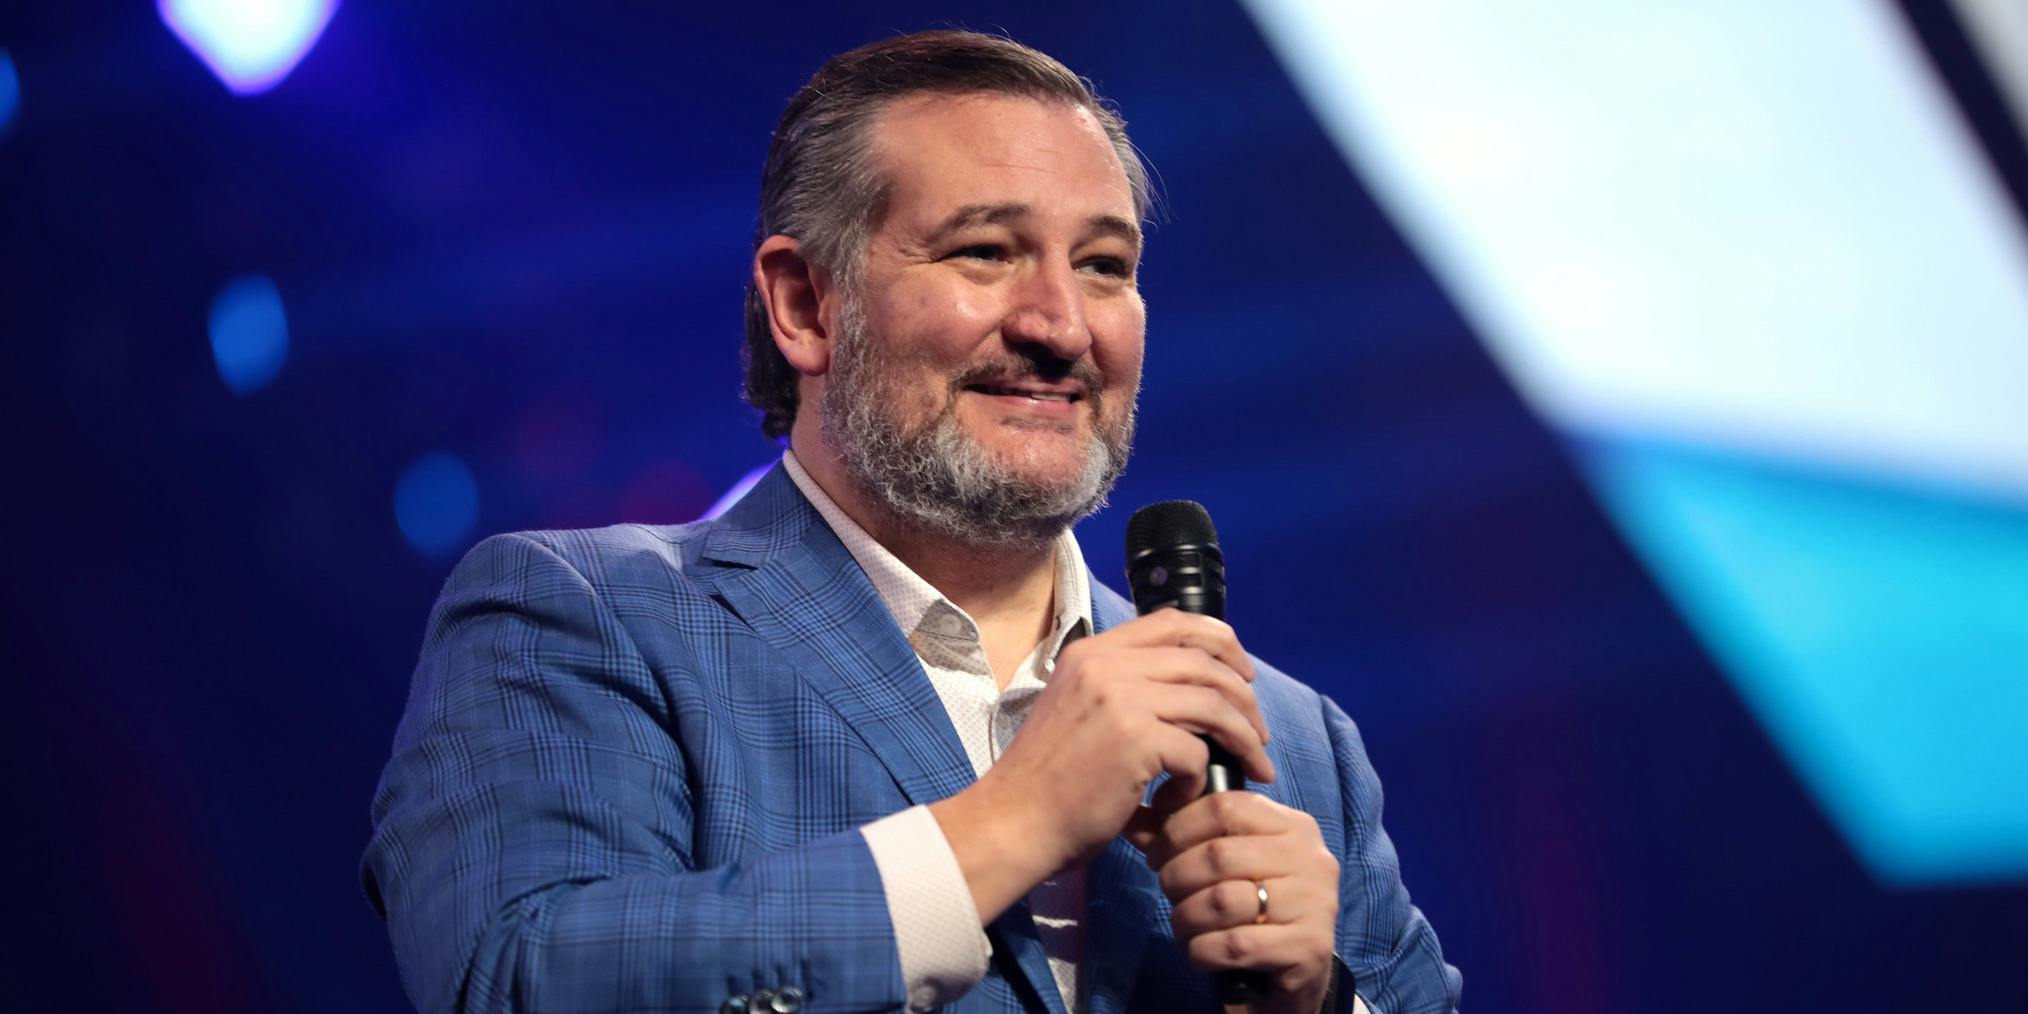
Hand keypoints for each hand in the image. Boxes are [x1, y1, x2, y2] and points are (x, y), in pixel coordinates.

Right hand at [929, 610, 1274, 922]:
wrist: (1014, 821)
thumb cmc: (1048, 779)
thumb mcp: (1078, 709)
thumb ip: (1122, 688)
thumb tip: (1188, 690)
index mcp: (1092, 652)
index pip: (1172, 623)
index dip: (1219, 641)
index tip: (1242, 673)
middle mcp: (1106, 664)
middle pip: (1204, 661)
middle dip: (1244, 697)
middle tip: (1258, 731)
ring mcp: (1120, 698)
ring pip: (1212, 703)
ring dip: (1243, 736)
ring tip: (1253, 763)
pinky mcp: (1134, 739)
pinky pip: (1196, 750)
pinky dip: (1200, 777)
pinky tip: (1185, 796)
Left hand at [1127, 791, 1339, 1013]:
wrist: (1300, 967)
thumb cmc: (1257, 905)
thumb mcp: (1228, 865)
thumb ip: (1184, 837)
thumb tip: (1134, 820)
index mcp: (1292, 825)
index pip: (1224, 805)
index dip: (1178, 827)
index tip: (1156, 851)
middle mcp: (1311, 858)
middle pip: (1218, 854)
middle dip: (1176, 876)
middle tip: (1169, 892)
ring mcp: (1316, 903)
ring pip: (1222, 901)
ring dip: (1186, 917)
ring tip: (1182, 925)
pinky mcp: (1309, 947)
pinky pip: (1234, 945)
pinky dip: (1202, 951)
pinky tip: (1200, 952)